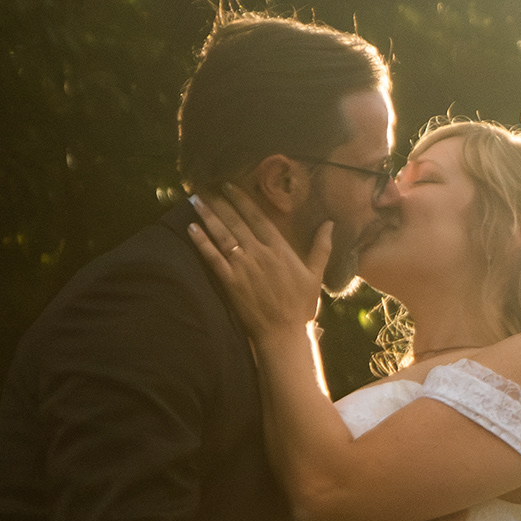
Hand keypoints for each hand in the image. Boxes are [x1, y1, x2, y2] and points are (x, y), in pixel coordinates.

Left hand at [188, 194, 330, 350]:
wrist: (283, 334)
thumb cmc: (301, 307)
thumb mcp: (315, 275)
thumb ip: (321, 247)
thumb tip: (330, 223)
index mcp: (280, 250)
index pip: (258, 218)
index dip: (242, 200)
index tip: (229, 185)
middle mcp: (260, 254)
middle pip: (236, 222)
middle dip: (220, 202)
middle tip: (205, 186)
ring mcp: (244, 268)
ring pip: (222, 235)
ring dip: (207, 216)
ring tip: (195, 200)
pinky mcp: (230, 282)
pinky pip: (213, 258)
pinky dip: (201, 242)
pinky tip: (191, 228)